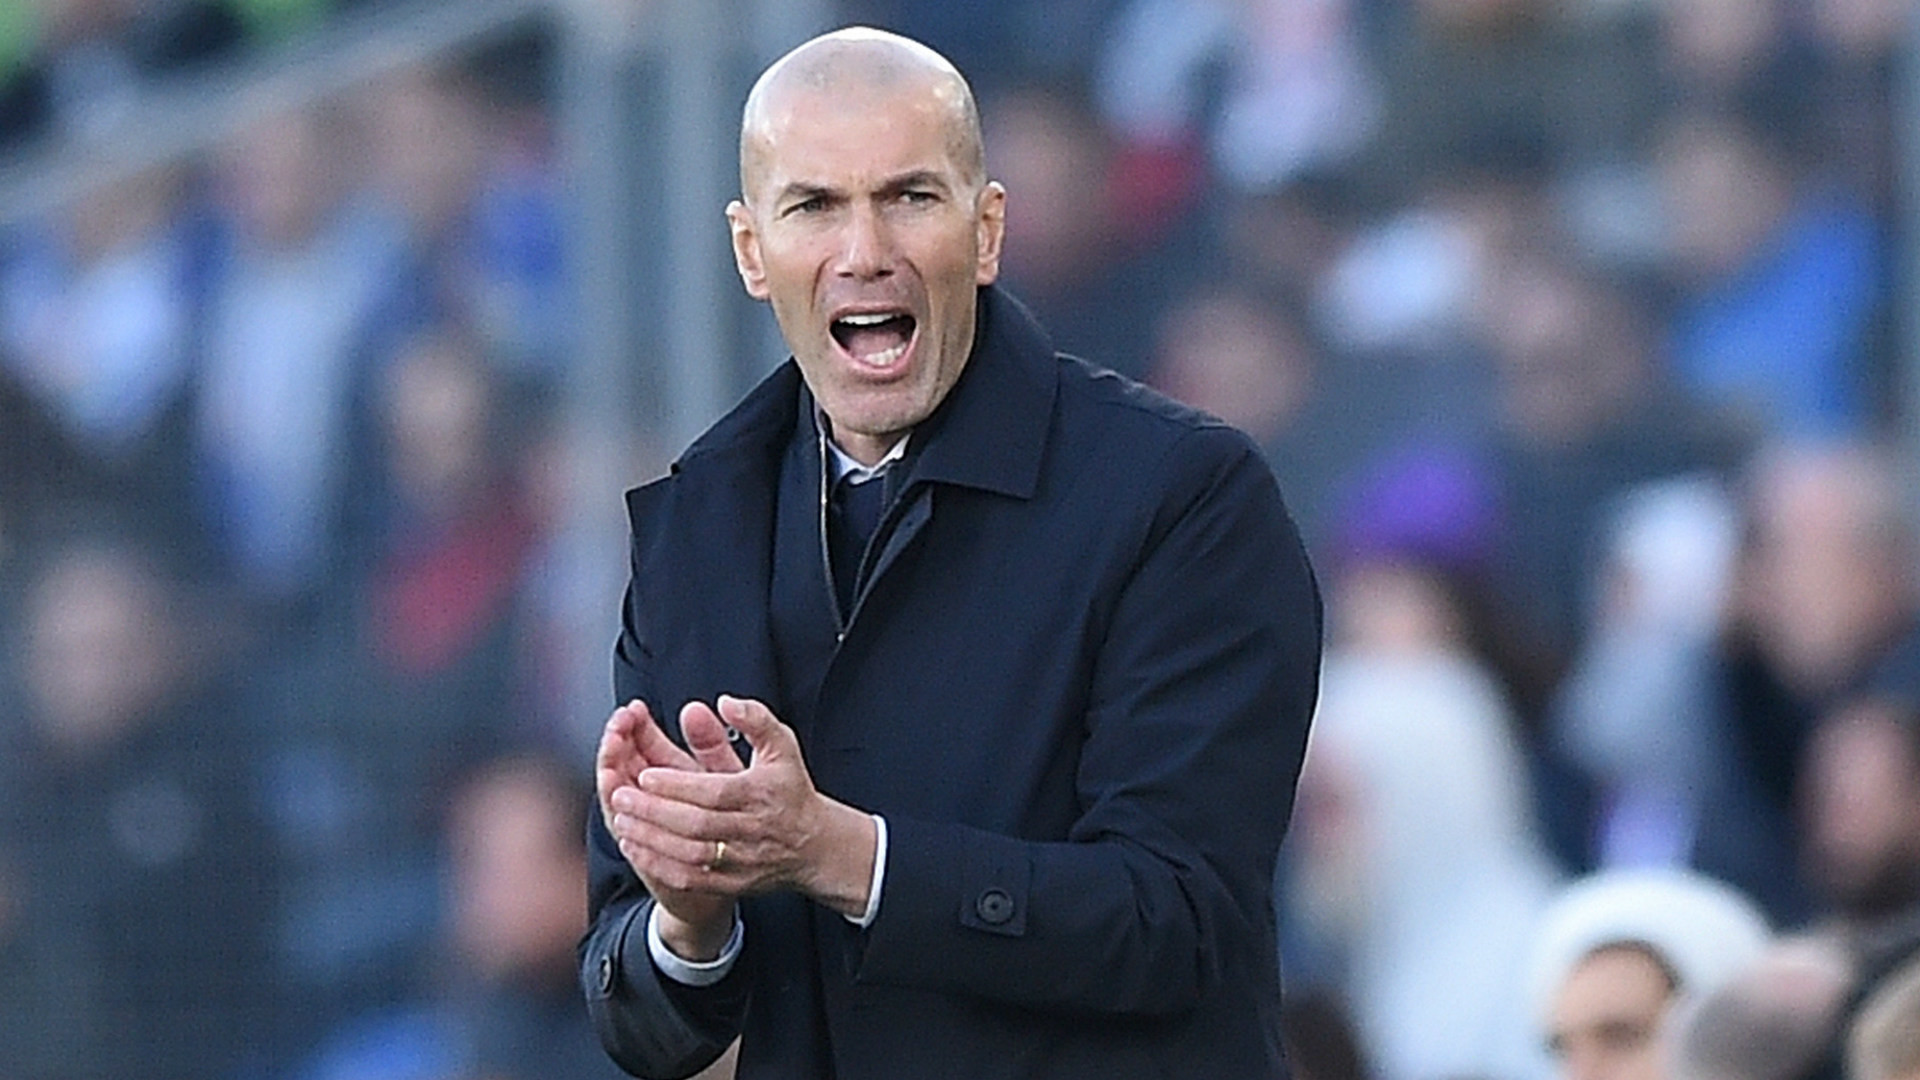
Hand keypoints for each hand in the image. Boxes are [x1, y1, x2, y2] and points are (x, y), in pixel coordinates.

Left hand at [613, 695, 877, 920]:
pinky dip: (660, 866)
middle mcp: (752, 831)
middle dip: (654, 812)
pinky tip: (636, 849)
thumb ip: (755, 719)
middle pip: (697, 825)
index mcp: (761, 794)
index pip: (714, 792)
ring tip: (622, 820)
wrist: (814, 845)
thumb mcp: (782, 746)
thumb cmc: (790, 790)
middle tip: (621, 795)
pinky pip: (691, 880)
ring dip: (651, 839)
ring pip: (690, 855)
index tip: (645, 774)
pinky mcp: (733, 884)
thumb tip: (724, 702)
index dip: (677, 785)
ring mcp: (743, 861)